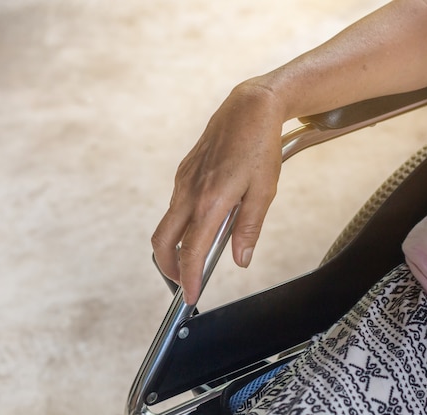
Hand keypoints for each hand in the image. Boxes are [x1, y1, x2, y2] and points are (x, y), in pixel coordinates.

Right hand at [151, 80, 284, 304]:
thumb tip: (240, 259)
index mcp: (211, 201)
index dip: (189, 278)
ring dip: (176, 245)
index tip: (190, 296)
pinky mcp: (184, 173)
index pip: (192, 251)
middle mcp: (190, 192)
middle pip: (162, 241)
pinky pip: (176, 206)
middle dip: (168, 267)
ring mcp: (183, 181)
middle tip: (184, 281)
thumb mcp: (264, 191)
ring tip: (197, 256)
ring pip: (168, 223)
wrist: (248, 108)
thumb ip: (249, 228)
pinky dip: (182, 224)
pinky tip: (203, 224)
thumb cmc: (260, 147)